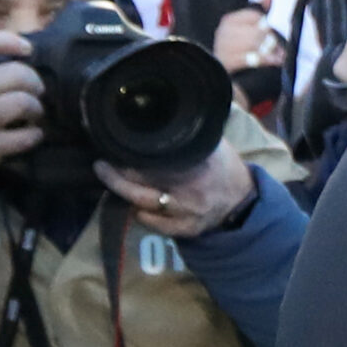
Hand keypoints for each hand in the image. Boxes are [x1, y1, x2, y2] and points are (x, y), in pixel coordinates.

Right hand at [0, 28, 44, 196]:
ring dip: (37, 109)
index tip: (27, 49)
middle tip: (35, 92)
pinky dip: (35, 135)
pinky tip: (29, 135)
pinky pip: (26, 135)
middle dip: (35, 83)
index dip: (7, 40)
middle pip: (16, 73)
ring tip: (32, 115)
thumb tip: (23, 56)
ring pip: (24, 102)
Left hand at [94, 143, 255, 236]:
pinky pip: (153, 223)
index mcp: (196, 164)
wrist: (244, 202)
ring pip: (142, 203)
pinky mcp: (186, 229)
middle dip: (116, 174)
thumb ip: (188, 136)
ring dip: (124, 192)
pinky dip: (142, 214)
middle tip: (102, 165)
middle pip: (140, 182)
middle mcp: (189, 189)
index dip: (128, 154)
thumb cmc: (225, 168)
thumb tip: (162, 117)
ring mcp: (186, 212)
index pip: (153, 159)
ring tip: (113, 181)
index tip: (113, 147)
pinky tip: (136, 206)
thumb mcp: (212, 144)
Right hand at [213, 5, 285, 74]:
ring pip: (255, 44)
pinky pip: (251, 58)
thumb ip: (258, 14)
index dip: (267, 28)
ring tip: (277, 59)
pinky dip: (265, 61)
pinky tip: (272, 64)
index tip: (272, 38)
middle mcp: (222, 32)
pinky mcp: (226, 63)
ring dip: (270, 53)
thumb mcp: (251, 31)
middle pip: (256, 31)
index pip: (255, 16)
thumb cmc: (244, 53)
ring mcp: (222, 47)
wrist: (234, 80)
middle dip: (271, 42)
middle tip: (279, 52)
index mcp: (229, 21)